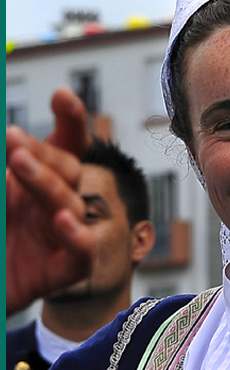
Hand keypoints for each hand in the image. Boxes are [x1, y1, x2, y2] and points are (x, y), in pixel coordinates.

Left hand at [6, 87, 94, 314]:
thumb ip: (5, 174)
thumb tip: (8, 137)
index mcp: (32, 183)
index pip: (65, 147)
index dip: (71, 121)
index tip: (63, 96)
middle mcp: (50, 206)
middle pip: (69, 170)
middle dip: (45, 152)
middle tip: (11, 138)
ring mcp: (57, 238)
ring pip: (71, 206)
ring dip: (47, 183)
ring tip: (17, 162)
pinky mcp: (59, 272)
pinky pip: (82, 254)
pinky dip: (78, 237)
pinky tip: (62, 221)